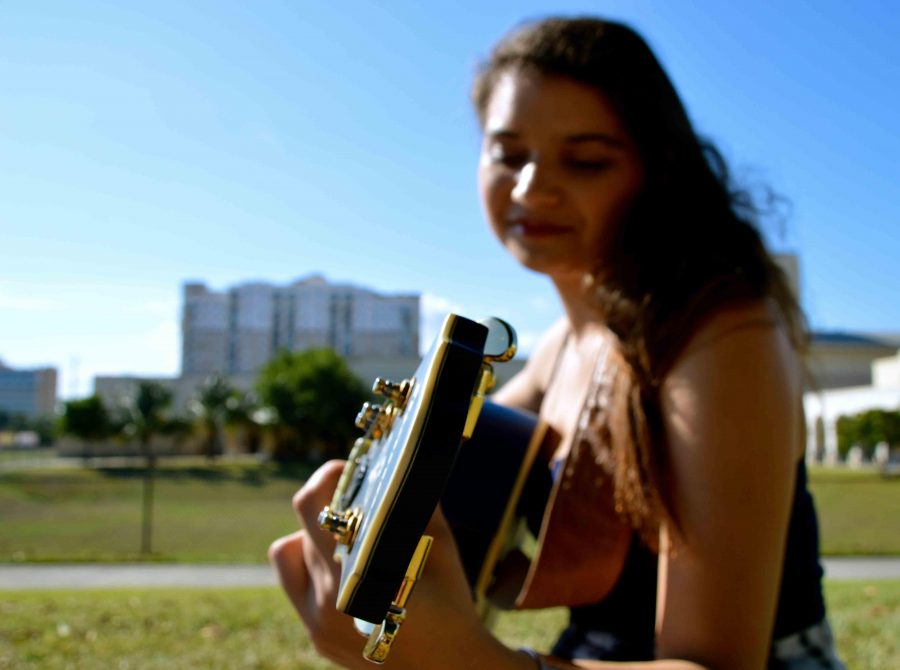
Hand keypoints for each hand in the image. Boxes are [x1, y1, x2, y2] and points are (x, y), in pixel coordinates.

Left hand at [269, 460, 526, 668]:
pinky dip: (316, 568)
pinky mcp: (316, 639)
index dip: (328, 477)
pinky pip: (298, 588)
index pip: (314, 508)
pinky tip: (348, 568)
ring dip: (311, 538)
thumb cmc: (451, 608)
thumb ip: (414, 504)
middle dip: (327, 504)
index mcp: (355, 576)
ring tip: (345, 538)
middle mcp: (326, 602)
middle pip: (300, 527)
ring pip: (287, 555)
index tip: (349, 469)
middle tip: (353, 497)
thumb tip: (400, 466)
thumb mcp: (440, 548)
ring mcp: (316, 625)